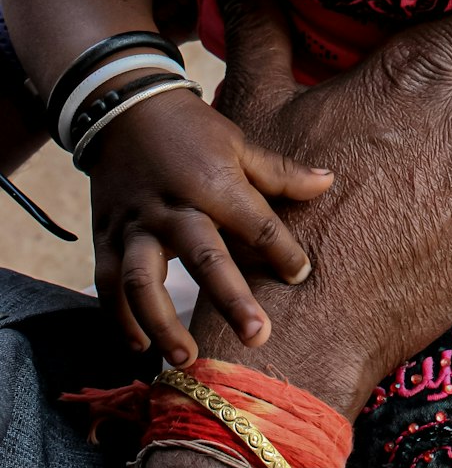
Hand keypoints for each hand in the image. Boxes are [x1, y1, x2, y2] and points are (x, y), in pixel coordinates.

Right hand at [89, 83, 332, 366]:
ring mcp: (135, 225)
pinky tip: (140, 348)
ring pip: (143, 280)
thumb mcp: (238, 144)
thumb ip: (280, 173)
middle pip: (203, 257)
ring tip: (188, 359)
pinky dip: (119, 319)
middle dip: (231, 298)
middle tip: (259, 337)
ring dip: (162, 322)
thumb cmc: (194, 130)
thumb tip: (328, 183)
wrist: (127, 108)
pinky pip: (107, 284)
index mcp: (213, 182)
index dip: (281, 250)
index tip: (303, 276)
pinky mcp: (106, 236)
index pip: (254, 222)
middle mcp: (173, 207)